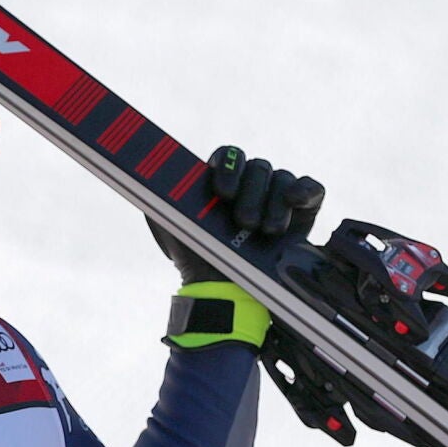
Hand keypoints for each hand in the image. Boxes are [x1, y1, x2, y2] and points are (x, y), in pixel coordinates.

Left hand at [151, 145, 323, 282]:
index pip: (229, 156)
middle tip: (244, 223)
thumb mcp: (165, 223)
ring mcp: (278, 196)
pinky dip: (305, 191)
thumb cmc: (194, 255)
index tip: (222, 192)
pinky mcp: (304, 210)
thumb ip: (155, 193)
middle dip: (251, 194)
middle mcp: (251, 183)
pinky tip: (294, 202)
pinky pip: (311, 189)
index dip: (228, 168)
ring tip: (265, 231)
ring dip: (273, 204)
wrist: (223, 290)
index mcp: (222, 178)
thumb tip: (136, 168)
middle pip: (258, 167)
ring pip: (282, 179)